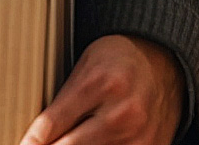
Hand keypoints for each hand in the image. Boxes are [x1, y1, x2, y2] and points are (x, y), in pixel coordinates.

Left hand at [20, 35, 182, 144]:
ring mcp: (139, 138)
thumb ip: (64, 99)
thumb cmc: (117, 61)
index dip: (34, 139)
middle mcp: (120, 114)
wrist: (163, 66)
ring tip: (62, 141)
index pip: (56, 121)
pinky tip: (90, 143)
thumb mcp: (85, 65)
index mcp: (99, 84)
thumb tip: (39, 133)